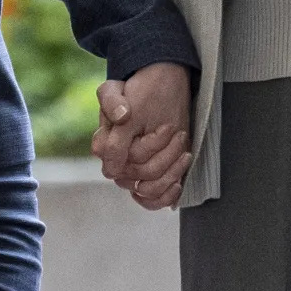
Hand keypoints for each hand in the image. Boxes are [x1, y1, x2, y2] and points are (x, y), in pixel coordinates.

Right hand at [91, 62, 192, 210]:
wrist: (160, 90)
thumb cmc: (137, 91)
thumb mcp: (115, 89)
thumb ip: (110, 101)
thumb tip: (121, 117)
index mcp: (105, 146)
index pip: (118, 163)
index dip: (147, 148)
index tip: (167, 127)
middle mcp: (118, 164)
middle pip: (141, 176)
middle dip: (166, 155)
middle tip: (180, 134)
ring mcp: (134, 174)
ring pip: (150, 189)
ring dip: (172, 171)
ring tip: (185, 152)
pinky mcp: (150, 179)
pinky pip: (153, 201)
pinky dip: (166, 197)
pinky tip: (178, 184)